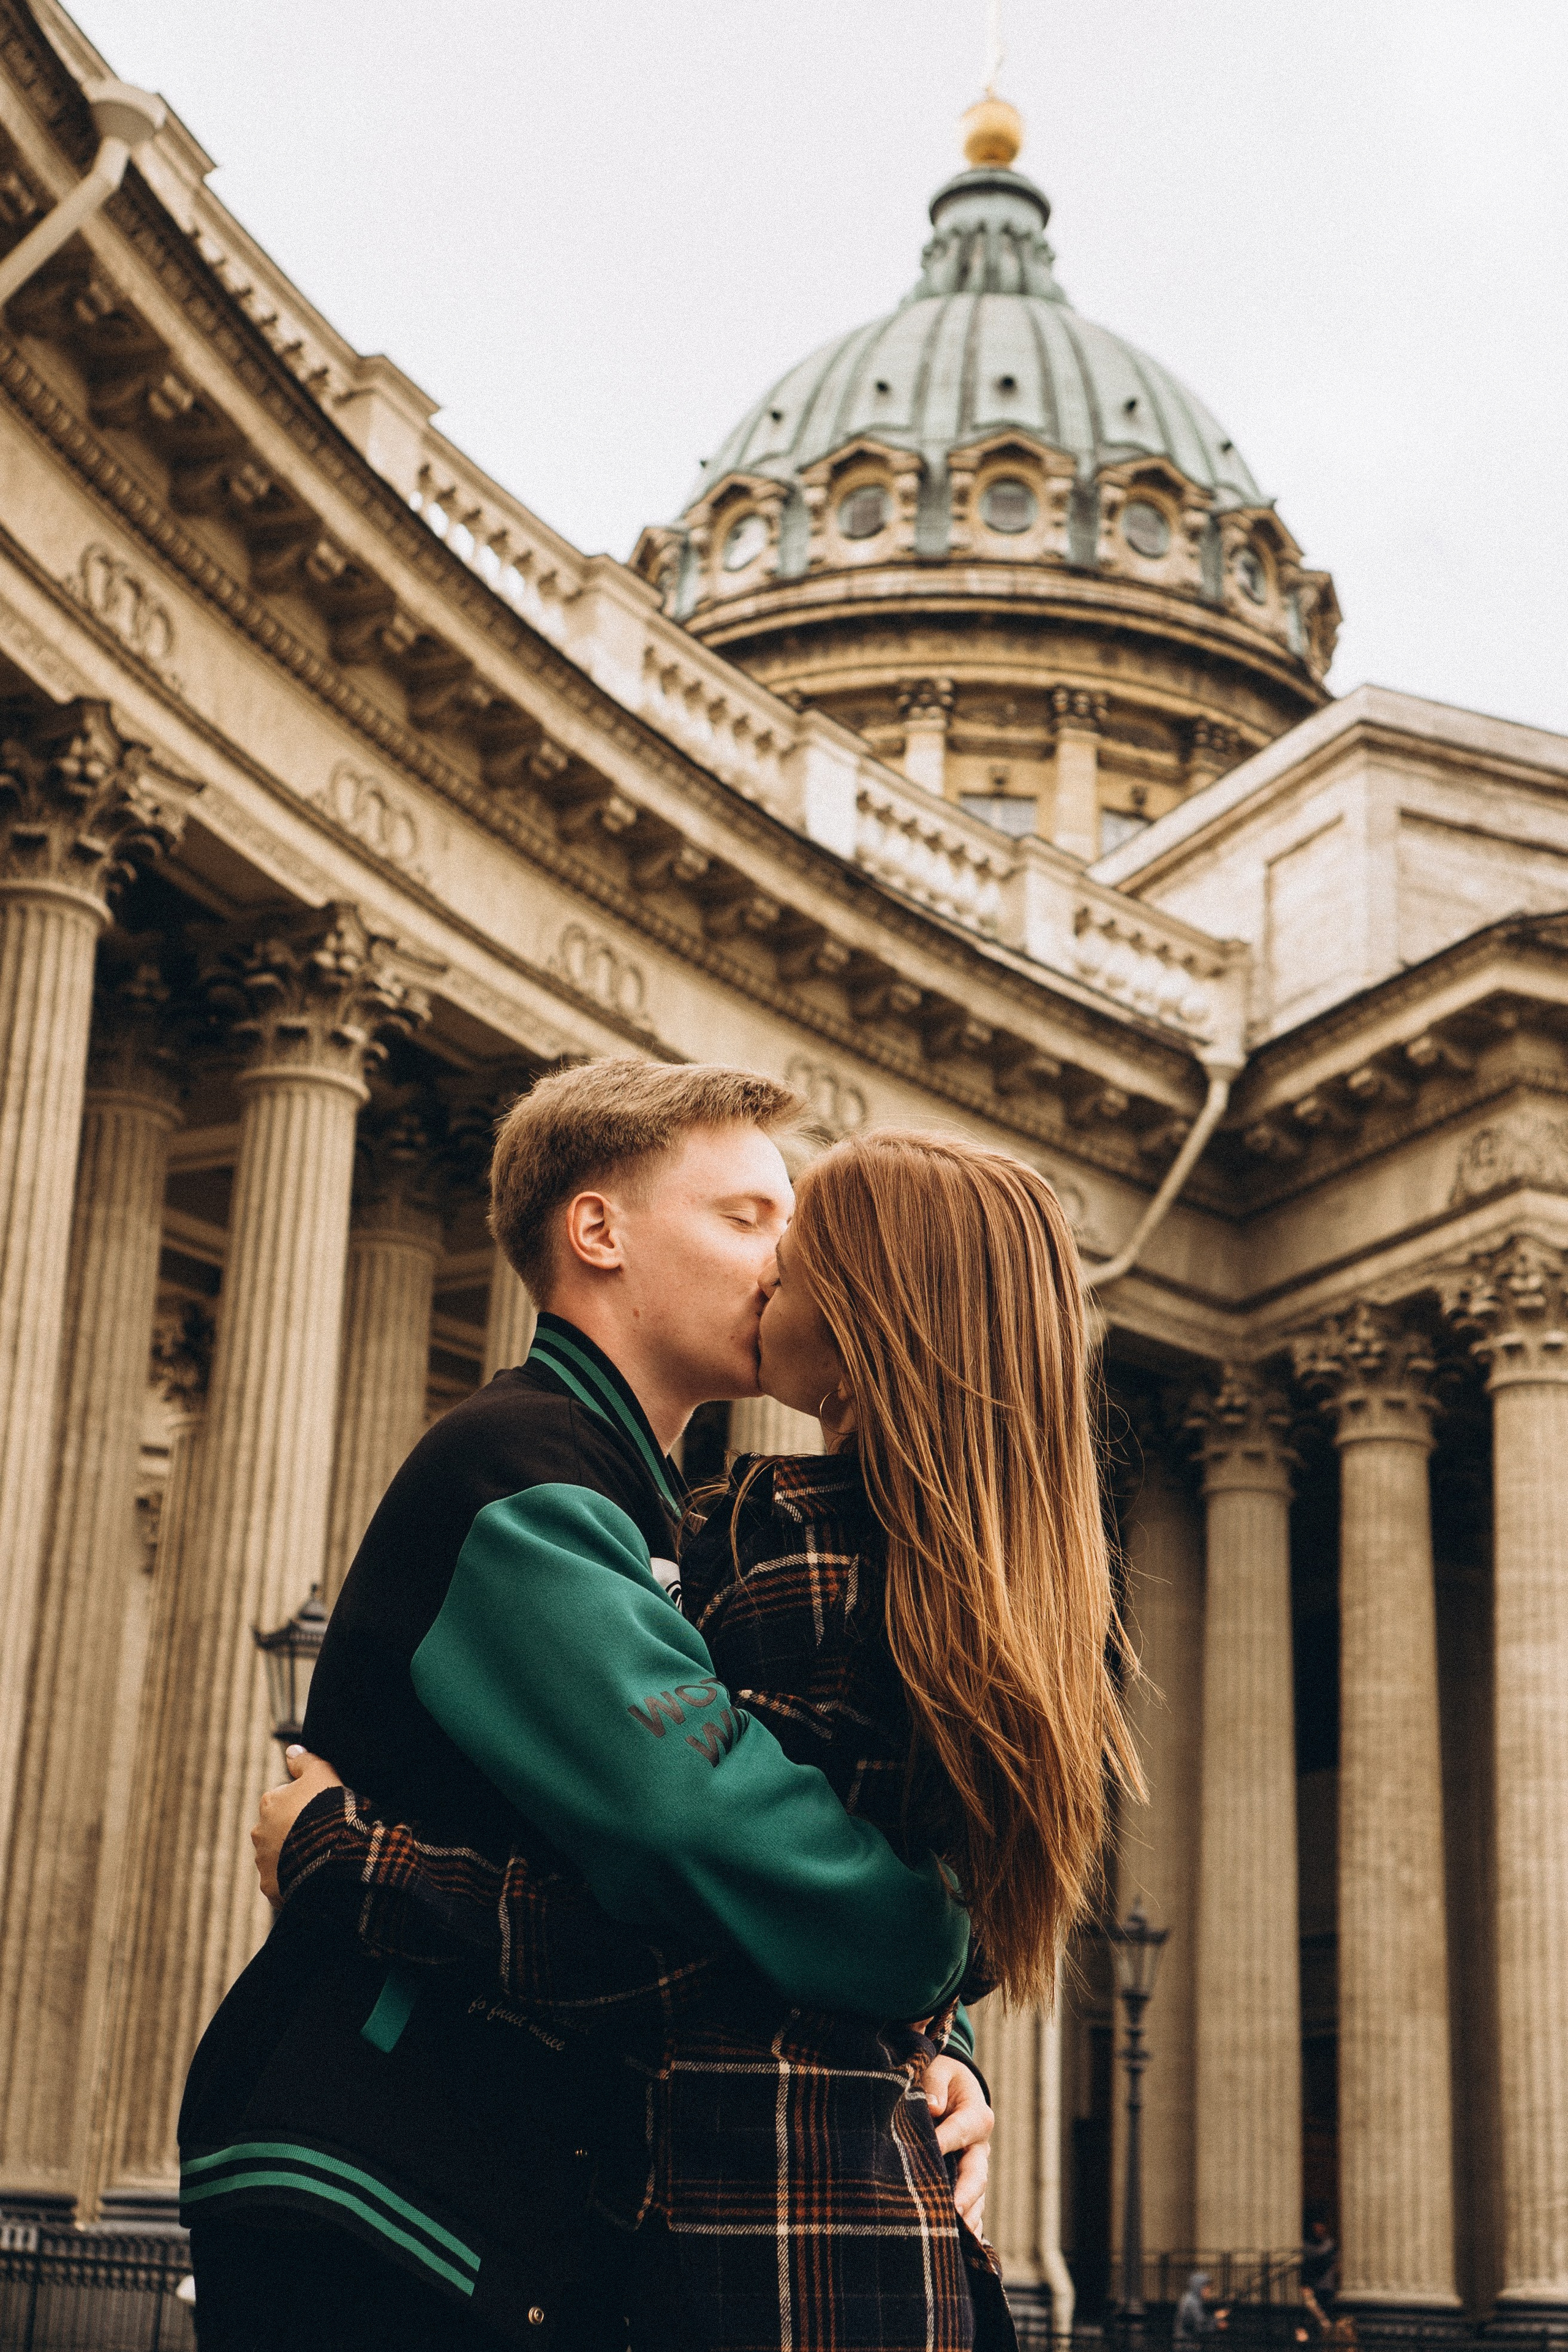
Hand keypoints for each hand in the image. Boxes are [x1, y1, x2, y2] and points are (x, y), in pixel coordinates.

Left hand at [251, 1746, 342, 1905]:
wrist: (330, 1854)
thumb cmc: (326, 1809)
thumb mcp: (322, 1773)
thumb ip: (305, 1760)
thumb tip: (291, 1750)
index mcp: (270, 1802)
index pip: (283, 1798)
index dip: (304, 1803)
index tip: (321, 1809)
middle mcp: (259, 1831)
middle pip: (277, 1828)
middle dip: (293, 1830)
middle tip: (320, 1833)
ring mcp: (263, 1860)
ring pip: (277, 1855)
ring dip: (292, 1854)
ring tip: (318, 1855)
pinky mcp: (271, 1885)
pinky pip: (281, 1880)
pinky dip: (293, 1878)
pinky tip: (313, 1874)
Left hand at [925, 2055, 992, 2233]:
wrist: (952, 2089)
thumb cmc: (942, 2079)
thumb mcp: (938, 2070)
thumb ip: (934, 2084)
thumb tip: (930, 2107)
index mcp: (977, 2114)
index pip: (963, 2129)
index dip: (945, 2141)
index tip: (925, 2153)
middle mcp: (981, 2146)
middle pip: (977, 2173)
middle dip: (966, 2193)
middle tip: (954, 2210)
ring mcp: (976, 2169)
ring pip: (976, 2197)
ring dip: (966, 2216)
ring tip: (953, 2237)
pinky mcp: (967, 2184)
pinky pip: (971, 2209)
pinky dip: (966, 2227)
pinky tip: (956, 2248)